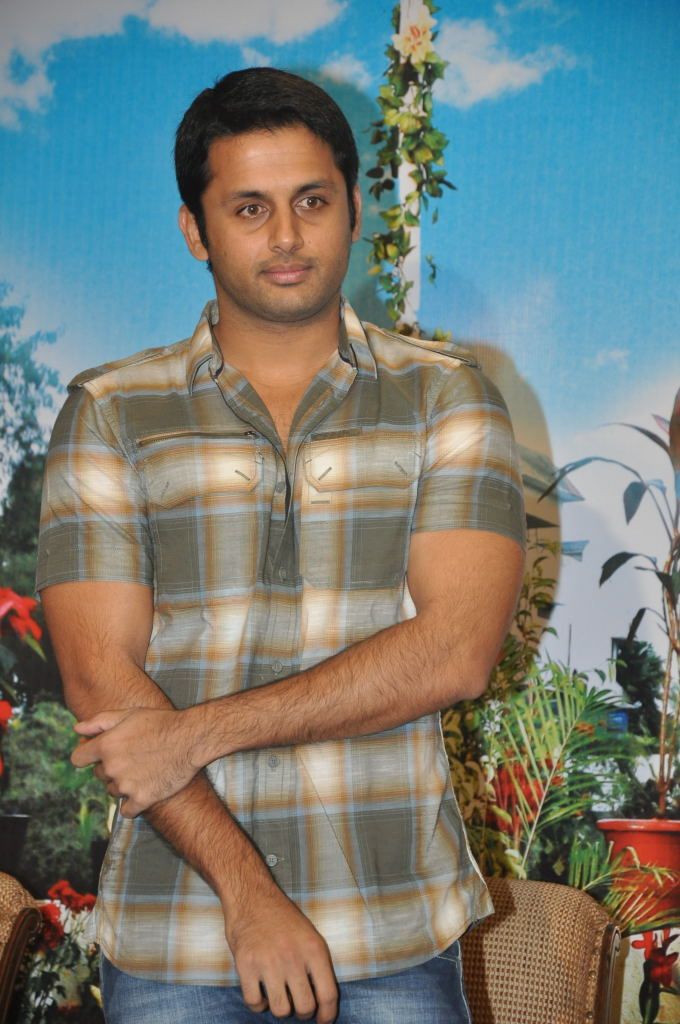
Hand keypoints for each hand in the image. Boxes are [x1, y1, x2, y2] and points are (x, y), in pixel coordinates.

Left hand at [71, 707, 202, 815]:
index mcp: (105, 746)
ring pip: (113, 791)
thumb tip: (76, 729)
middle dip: (111, 767)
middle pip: (99, 775)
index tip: (99, 754)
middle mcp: (112, 767)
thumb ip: (98, 722)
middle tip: (133, 757)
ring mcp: (126, 785)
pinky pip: (127, 811)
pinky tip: (144, 789)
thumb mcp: (128, 714)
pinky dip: (133, 803)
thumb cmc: (159, 722)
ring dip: (123, 783)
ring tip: (144, 769)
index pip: (78, 759)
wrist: (190, 738)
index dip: (88, 756)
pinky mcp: (142, 799)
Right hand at [225, 881, 337, 1023]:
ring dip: (280, 1009)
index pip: (328, 994)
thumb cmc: (282, 918)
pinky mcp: (246, 965)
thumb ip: (316, 965)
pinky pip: (255, 1003)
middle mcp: (293, 957)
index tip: (322, 1020)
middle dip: (302, 1012)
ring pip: (281, 1010)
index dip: (327, 1014)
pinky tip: (260, 992)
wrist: (252, 897)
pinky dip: (259, 1004)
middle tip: (297, 1005)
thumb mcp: (309, 935)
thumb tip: (322, 1001)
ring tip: (278, 996)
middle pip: (305, 1007)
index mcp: (314, 949)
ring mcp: (268, 962)